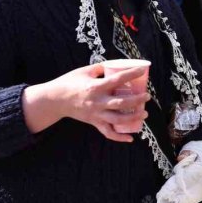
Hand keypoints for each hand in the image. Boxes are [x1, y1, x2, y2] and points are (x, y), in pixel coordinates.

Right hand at [22, 64, 149, 142]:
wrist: (54, 100)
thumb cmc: (69, 83)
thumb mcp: (84, 71)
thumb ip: (101, 68)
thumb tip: (116, 65)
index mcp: (95, 87)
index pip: (118, 80)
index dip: (132, 74)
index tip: (143, 70)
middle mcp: (97, 102)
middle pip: (121, 103)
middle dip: (137, 100)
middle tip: (147, 96)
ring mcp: (95, 114)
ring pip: (117, 120)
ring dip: (133, 118)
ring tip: (145, 114)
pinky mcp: (93, 122)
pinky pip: (107, 133)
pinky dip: (119, 137)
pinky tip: (131, 138)